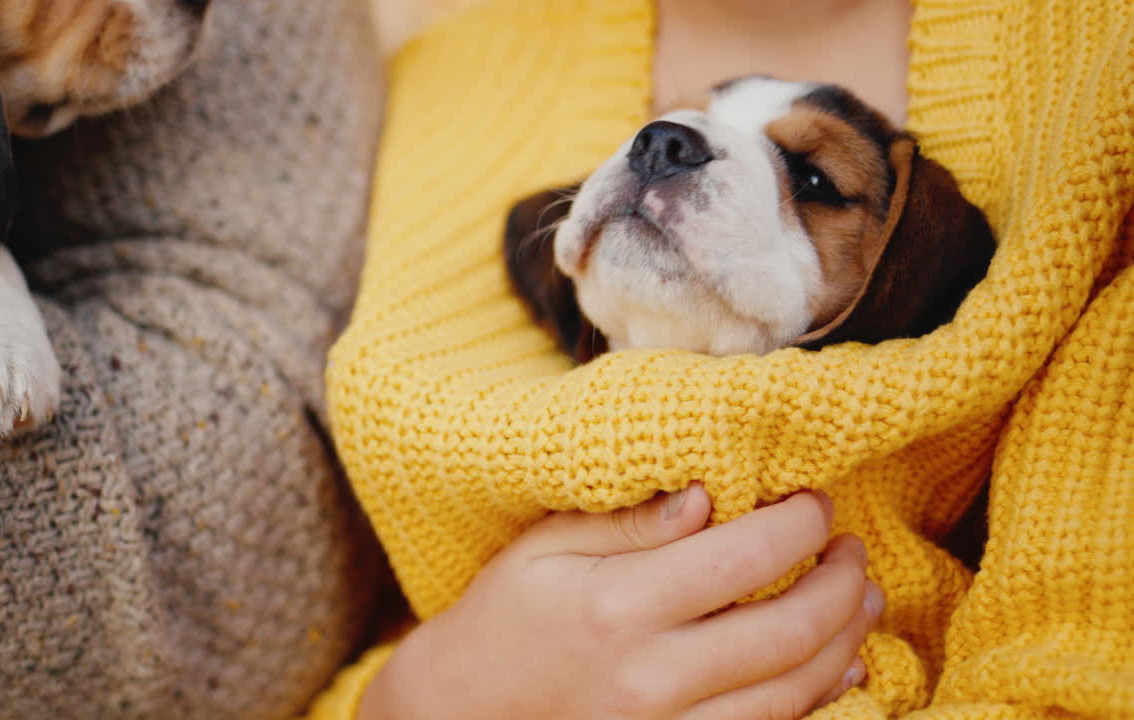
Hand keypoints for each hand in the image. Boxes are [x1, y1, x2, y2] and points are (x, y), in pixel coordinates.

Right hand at [360, 486, 882, 719]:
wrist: (460, 713)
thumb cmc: (501, 619)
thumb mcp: (546, 549)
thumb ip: (630, 524)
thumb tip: (710, 497)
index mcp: (617, 605)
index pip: (744, 557)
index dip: (801, 524)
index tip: (815, 502)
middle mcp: (650, 675)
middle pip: (788, 631)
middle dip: (842, 584)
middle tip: (852, 551)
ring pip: (793, 692)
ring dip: (845, 643)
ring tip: (861, 601)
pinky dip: (817, 699)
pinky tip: (839, 667)